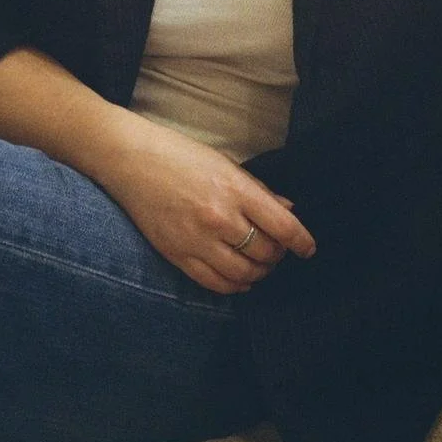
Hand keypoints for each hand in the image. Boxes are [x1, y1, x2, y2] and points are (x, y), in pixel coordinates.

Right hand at [95, 111, 315, 294]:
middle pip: (264, 251)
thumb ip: (257, 191)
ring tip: (260, 265)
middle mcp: (219, 217)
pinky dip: (234, 286)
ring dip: (258, 273)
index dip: (301, 241)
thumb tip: (288, 209)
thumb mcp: (225, 164)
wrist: (133, 161)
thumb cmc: (181, 156)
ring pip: (243, 272)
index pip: (281, 224)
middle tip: (277, 251)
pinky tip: (240, 279)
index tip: (309, 249)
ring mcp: (197, 239)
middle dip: (277, 255)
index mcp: (234, 189)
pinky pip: (214, 283)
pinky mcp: (178, 255)